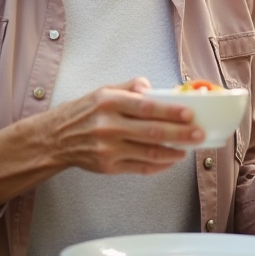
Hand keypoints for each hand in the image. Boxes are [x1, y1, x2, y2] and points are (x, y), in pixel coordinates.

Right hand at [40, 77, 204, 174]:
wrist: (55, 138)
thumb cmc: (84, 112)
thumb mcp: (104, 91)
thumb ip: (131, 87)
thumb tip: (155, 88)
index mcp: (110, 103)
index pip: (147, 107)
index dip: (171, 112)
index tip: (190, 114)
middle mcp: (109, 126)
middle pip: (152, 132)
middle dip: (180, 134)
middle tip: (198, 134)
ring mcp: (108, 149)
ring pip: (149, 153)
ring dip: (173, 152)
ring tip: (188, 148)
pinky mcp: (108, 166)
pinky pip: (140, 168)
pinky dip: (159, 165)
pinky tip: (171, 160)